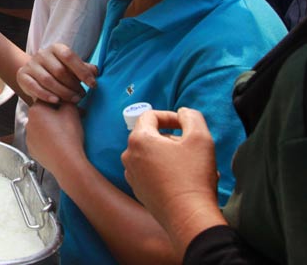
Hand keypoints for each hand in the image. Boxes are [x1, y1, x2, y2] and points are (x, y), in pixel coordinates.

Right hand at [17, 43, 97, 103]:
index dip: (82, 71)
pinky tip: (57, 101)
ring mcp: (31, 64)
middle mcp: (42, 54)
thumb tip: (95, 72)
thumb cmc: (58, 71)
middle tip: (82, 96)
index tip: (93, 85)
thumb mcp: (72, 68)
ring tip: (74, 100)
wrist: (35, 74)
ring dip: (63, 92)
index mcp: (56, 48)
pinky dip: (46, 95)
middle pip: (59, 71)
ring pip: (48, 80)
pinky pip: (34, 87)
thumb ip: (84, 69)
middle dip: (73, 86)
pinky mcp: (22, 75)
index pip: (69, 56)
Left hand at [26, 101, 85, 174]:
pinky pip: (40, 142)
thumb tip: (66, 99)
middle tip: (68, 122)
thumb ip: (67, 100)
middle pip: (43, 115)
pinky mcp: (32, 150)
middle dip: (54, 117)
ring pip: (41, 129)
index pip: (47, 100)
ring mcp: (29, 138)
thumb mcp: (71, 111)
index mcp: (35, 110)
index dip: (59, 103)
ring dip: (50, 129)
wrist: (67, 161)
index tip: (67, 109)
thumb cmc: (68, 136)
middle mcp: (28, 123)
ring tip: (64, 135)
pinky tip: (58, 145)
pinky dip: (48, 142)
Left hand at [121, 108, 224, 247]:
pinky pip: (152, 173)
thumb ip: (191, 117)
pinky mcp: (139, 191)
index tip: (187, 125)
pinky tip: (186, 181)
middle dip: (173, 138)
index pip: (150, 116)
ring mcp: (132, 175)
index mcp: (139, 139)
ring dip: (172, 156)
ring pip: (152, 155)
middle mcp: (129, 156)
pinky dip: (167, 171)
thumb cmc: (193, 176)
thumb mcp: (200, 137)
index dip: (171, 116)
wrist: (189, 217)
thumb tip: (183, 113)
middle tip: (194, 149)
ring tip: (194, 166)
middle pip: (151, 136)